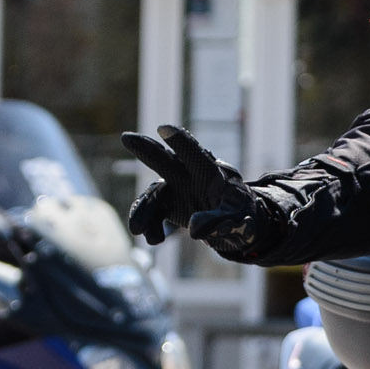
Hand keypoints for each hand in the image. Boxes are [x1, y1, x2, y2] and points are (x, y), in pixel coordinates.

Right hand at [119, 125, 249, 246]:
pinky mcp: (168, 205)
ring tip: (138, 230)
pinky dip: (148, 224)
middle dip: (146, 149)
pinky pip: (152, 212)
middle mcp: (189, 175)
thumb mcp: (240, 223)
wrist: (234, 225)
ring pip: (153, 194)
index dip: (180, 141)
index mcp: (210, 172)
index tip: (164, 128)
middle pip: (164, 160)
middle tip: (127, 137)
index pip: (194, 153)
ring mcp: (176, 189)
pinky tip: (153, 240)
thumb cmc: (242, 216)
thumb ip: (219, 224)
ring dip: (143, 210)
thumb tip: (194, 229)